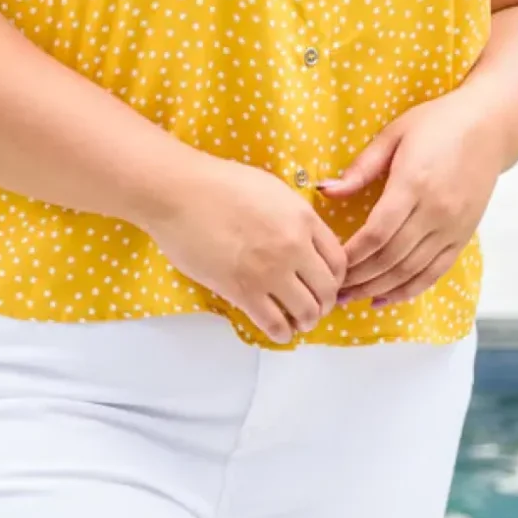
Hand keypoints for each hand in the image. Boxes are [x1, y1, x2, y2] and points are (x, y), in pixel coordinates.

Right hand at [145, 153, 347, 343]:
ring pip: (306, 312)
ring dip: (306, 321)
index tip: (326, 284)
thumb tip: (304, 237)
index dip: (335, 278)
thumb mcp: (272, 190)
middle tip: (315, 307)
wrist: (179, 193)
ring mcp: (269, 272)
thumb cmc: (218, 184)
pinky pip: (274, 324)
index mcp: (303, 219)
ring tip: (298, 322)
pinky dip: (282, 333)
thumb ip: (294, 216)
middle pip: (327, 290)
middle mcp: (294, 247)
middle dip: (324, 304)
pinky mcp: (243, 291)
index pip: (338, 260)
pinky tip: (280, 331)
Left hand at [320, 97, 502, 306]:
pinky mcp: (463, 236)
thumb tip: (325, 190)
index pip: (377, 232)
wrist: (491, 126)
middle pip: (391, 257)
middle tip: (333, 289)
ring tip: (351, 298)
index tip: (331, 263)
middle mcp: (436, 211)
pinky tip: (384, 298)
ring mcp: (452, 227)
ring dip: (378, 288)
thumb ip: (361, 168)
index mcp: (414, 183)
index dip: (352, 254)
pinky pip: (434, 272)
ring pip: (411, 271)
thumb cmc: (439, 124)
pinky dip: (409, 290)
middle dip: (358, 278)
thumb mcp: (394, 134)